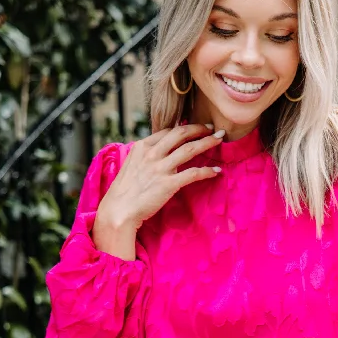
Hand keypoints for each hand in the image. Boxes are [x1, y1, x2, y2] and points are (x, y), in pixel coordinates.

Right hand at [98, 123, 224, 229]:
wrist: (118, 211)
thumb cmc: (124, 192)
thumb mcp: (131, 166)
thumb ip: (145, 157)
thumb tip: (158, 153)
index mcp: (142, 147)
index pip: (168, 131)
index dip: (185, 127)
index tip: (197, 127)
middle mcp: (152, 154)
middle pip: (181, 133)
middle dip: (200, 128)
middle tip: (214, 129)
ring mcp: (160, 168)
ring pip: (190, 149)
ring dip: (207, 142)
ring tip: (219, 140)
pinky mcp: (168, 184)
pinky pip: (193, 173)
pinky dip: (207, 171)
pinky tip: (216, 171)